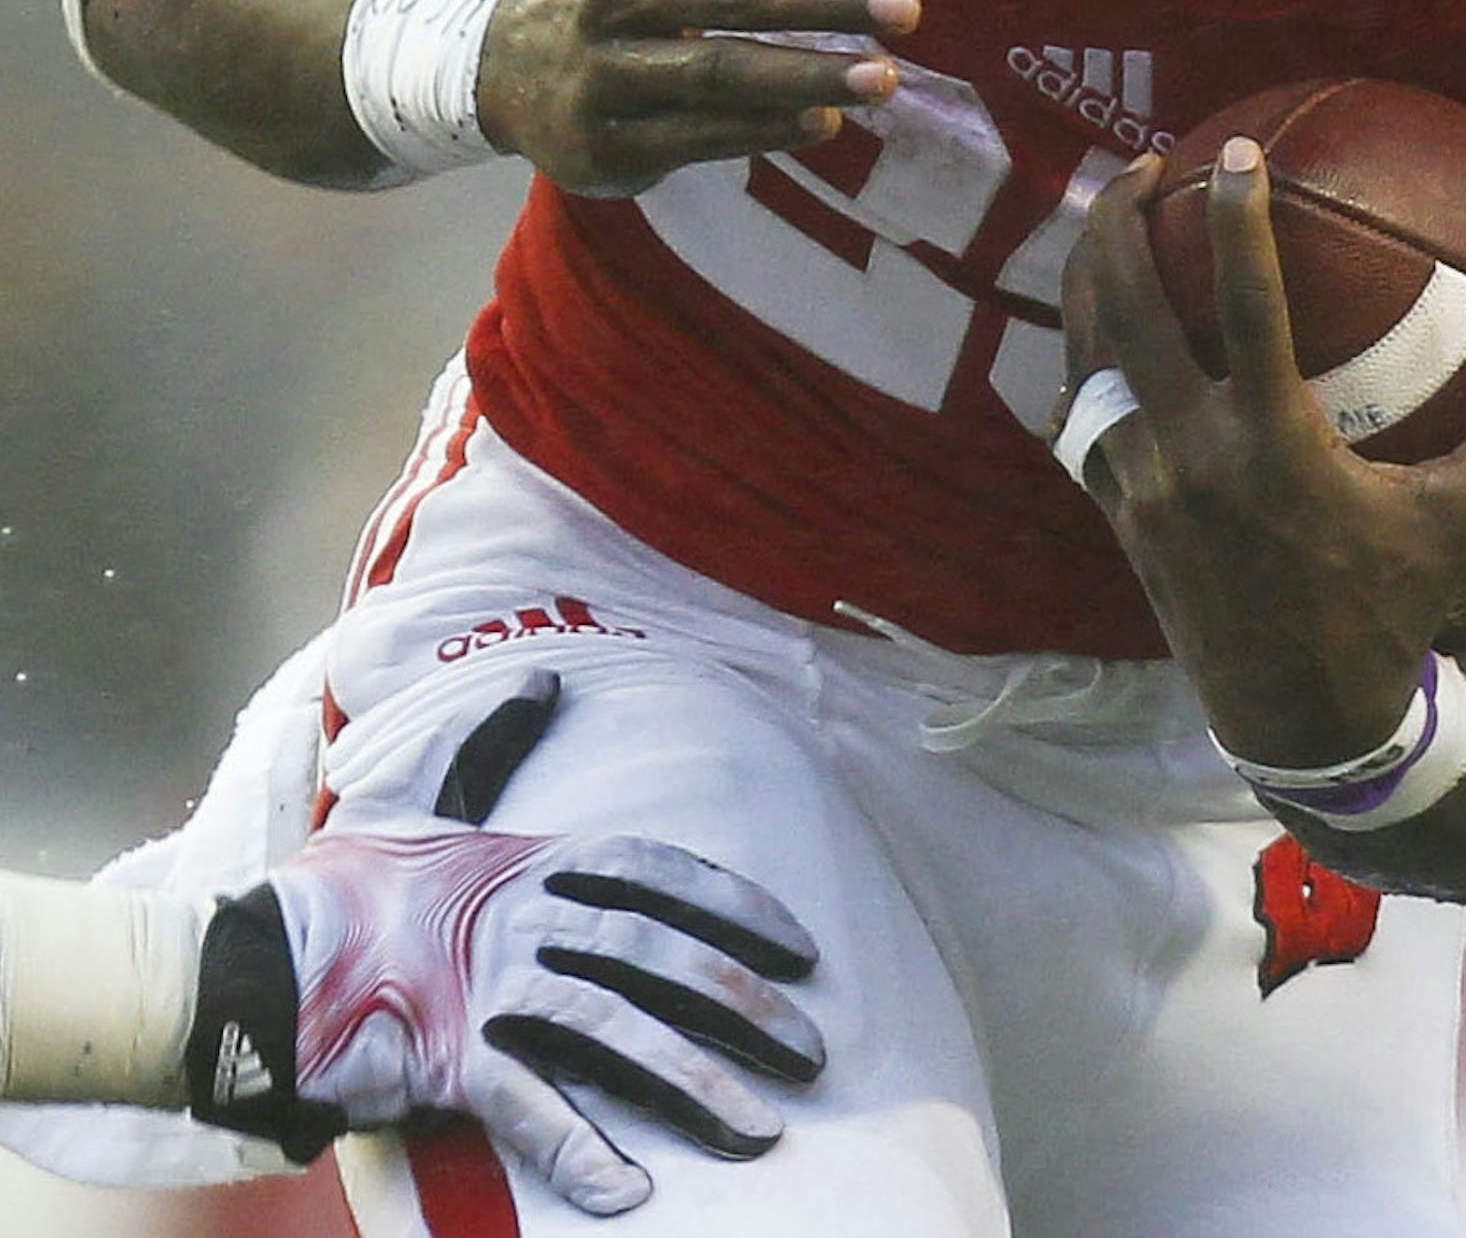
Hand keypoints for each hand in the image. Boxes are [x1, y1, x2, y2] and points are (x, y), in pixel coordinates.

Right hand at [187, 673, 824, 1214]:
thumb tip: (542, 680)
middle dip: (742, 1004)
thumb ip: (491, 745)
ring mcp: (489, 991)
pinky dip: (583, 1151)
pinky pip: (530, 1110)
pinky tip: (632, 1191)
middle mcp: (524, 920)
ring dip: (695, 1084)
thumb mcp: (426, 798)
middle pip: (656, 957)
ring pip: (616, 1032)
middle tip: (809, 1050)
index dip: (733, 908)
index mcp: (530, 861)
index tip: (799, 950)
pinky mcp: (449, 1061)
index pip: (658, 874)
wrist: (254, 957)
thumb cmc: (350, 881)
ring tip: (763, 1129)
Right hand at [476, 0, 925, 192]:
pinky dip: (764, 130)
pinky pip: (696, 136)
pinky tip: (823, 123)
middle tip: (909, 16)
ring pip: (717, 72)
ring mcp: (598, 70)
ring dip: (808, 75)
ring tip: (883, 80)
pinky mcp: (601, 140)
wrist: (502, 62)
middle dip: (829, 4)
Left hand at [1059, 140, 1465, 769]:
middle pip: (1129, 310)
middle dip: (1122, 224)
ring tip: (1110, 219)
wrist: (1304, 718)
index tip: (1238, 152)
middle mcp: (1191, 455)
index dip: (1240, 220)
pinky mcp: (1116, 512)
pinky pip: (1077, 418)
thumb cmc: (1388, 608)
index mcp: (1272, 444)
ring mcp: (1141, 485)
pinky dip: (1079, 361)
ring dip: (1090, 277)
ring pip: (1088, 355)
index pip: (1247, 303)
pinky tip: (1094, 326)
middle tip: (1144, 167)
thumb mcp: (1463, 523)